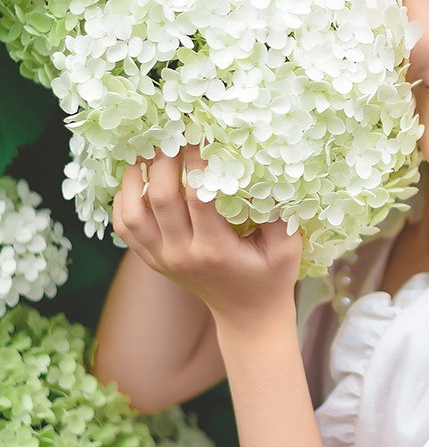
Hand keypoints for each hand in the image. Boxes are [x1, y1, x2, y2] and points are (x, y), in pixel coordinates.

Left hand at [112, 145, 303, 327]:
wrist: (247, 315)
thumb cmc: (272, 277)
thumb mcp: (286, 247)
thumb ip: (276, 211)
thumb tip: (263, 168)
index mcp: (214, 251)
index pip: (197, 196)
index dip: (197, 160)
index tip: (202, 132)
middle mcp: (181, 255)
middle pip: (159, 198)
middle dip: (164, 158)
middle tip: (173, 131)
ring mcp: (162, 260)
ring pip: (132, 212)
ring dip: (135, 177)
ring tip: (146, 149)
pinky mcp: (152, 260)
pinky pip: (125, 227)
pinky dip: (123, 199)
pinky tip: (135, 178)